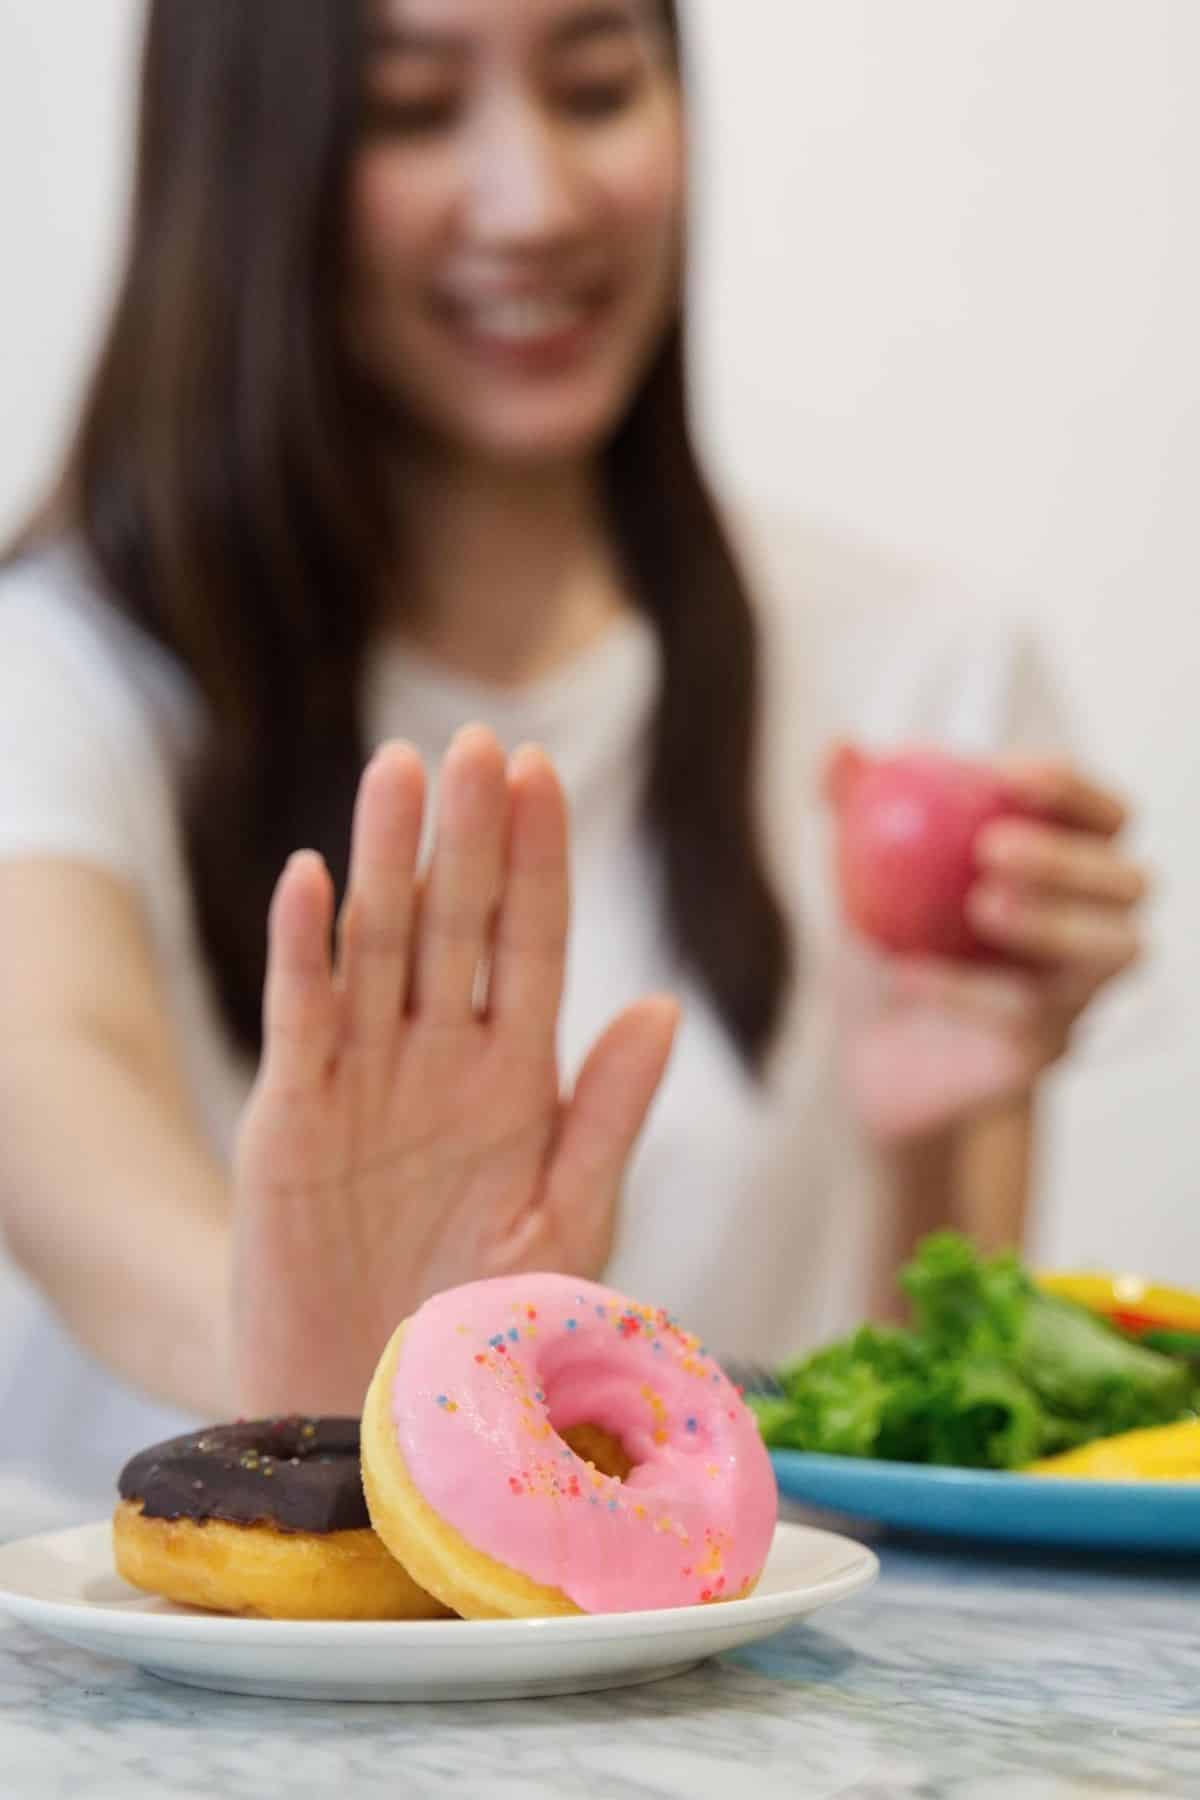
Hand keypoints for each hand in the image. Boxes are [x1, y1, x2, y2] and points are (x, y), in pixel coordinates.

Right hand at [232, 726, 678, 1412]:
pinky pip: (301, 1016)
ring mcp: (365, 1078)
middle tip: (479, 743)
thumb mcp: (566, 1223)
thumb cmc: (488, 1324)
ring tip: (401, 770)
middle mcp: (442, 1059)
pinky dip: (304, 950)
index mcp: (519, 1078)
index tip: (544, 773)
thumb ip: (606, 1117)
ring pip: (380, 945)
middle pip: (457, 921)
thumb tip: (662, 1007)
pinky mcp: (292, 1114)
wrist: (378, 1407)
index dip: (537, 859)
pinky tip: (314, 877)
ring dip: (389, 859)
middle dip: (470, 835)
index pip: (532, 941)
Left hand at [836, 756, 1149, 1141]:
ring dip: (1054, 922)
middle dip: (1068, 856)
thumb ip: (854, 806)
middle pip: (1127, 881)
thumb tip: (840, 744)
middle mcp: (1093, 926)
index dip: (1070, 788)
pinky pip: (1029, 1019)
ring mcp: (1078, 994)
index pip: (1103, 814)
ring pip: (1114, 952)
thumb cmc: (888, 944)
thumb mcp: (858, 872)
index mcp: (1068, 865)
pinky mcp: (1047, 1050)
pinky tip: (907, 973)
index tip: (1003, 773)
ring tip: (981, 905)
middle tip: (993, 847)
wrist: (871, 1057)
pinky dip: (968, 990)